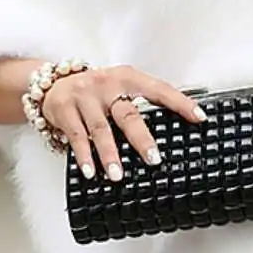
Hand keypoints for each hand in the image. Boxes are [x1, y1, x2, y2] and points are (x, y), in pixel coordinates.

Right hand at [42, 65, 204, 181]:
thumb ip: (140, 102)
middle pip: (128, 114)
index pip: (159, 89)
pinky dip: (83, 156)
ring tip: (118, 175)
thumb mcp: (119, 87)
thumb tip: (173, 126)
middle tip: (154, 159)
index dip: (180, 103)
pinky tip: (90, 171)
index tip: (199, 117)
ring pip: (101, 129)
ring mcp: (86, 97)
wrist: (53, 82)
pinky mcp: (65, 109)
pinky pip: (76, 136)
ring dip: (109, 154)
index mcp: (128, 78)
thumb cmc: (96, 90)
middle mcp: (108, 85)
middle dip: (141, 139)